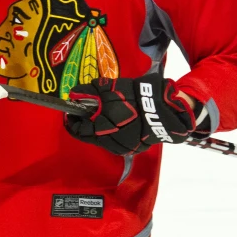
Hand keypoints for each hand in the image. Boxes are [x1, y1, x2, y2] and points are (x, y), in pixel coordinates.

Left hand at [65, 74, 195, 155]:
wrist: (164, 108)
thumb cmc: (135, 96)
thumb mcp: (110, 88)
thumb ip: (89, 92)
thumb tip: (73, 95)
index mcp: (102, 129)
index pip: (79, 130)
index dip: (73, 120)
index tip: (72, 110)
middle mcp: (110, 143)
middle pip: (89, 136)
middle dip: (87, 123)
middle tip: (88, 109)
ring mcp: (122, 148)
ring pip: (102, 140)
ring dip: (98, 129)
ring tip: (103, 114)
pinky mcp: (133, 149)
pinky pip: (115, 142)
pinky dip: (111, 133)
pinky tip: (115, 122)